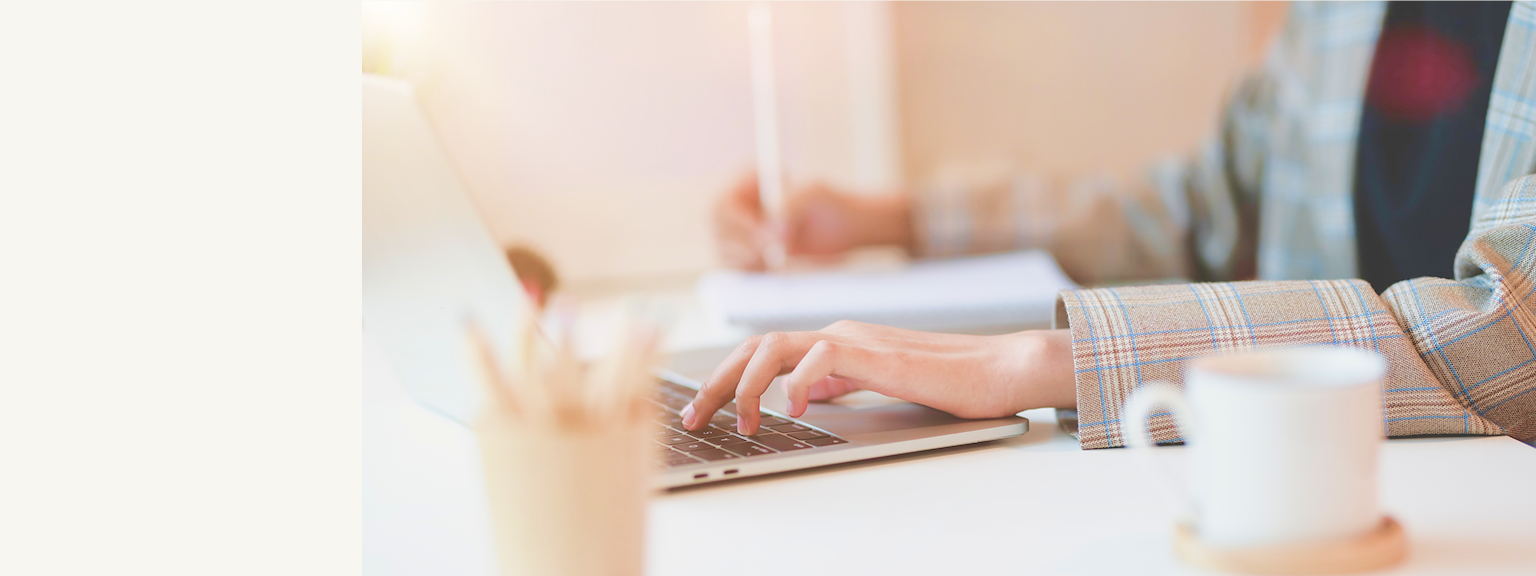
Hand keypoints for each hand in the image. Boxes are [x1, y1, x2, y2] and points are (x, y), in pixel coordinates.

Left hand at [678, 321, 1075, 434]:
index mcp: (832, 342)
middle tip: (694, 420)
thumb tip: (803, 394)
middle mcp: (836, 334)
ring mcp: (855, 339)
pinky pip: (823, 356)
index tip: (699, 412)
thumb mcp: (874, 386)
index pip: (761, 352)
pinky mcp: (877, 353)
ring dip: (747, 385)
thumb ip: (839, 383)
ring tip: (742, 423)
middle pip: (754, 347)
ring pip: (776, 346)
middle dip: (716, 383)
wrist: (997, 370)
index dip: (723, 379)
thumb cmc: (945, 383)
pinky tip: (796, 408)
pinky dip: (800, 381)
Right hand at [712, 172, 911, 269]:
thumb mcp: (815, 194)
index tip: (763, 239)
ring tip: (779, 258)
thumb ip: (792, 205)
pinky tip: (774, 268)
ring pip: (726, 253)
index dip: (737, 226)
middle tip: (772, 255)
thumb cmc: (831, 203)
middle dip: (743, 247)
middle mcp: (739, 208)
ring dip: (749, 261)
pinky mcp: (750, 256)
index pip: (722, 206)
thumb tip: (775, 232)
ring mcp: (742, 234)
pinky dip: (754, 272)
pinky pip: (738, 269)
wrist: (846, 229)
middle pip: (719, 232)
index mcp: (748, 183)